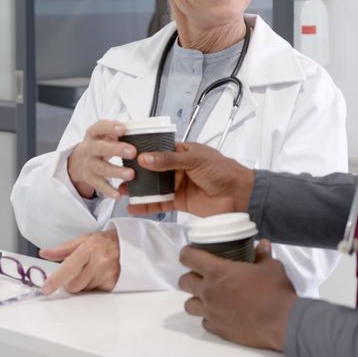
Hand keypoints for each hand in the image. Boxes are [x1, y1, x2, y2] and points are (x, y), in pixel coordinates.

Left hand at [38, 228, 120, 294]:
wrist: (127, 244)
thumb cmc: (103, 242)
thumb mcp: (83, 240)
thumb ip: (62, 249)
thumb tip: (44, 253)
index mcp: (89, 248)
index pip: (69, 267)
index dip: (56, 279)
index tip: (46, 289)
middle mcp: (100, 262)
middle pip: (74, 285)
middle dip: (70, 282)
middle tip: (78, 271)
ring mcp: (108, 274)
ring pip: (84, 290)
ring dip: (83, 284)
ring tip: (91, 271)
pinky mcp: (113, 284)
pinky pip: (95, 293)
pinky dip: (93, 287)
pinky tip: (99, 276)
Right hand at [67, 120, 137, 199]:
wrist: (78, 161)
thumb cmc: (100, 144)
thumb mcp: (104, 135)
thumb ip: (118, 133)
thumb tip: (142, 131)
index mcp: (93, 134)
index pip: (99, 127)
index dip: (110, 127)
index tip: (123, 129)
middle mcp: (89, 148)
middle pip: (100, 148)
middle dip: (116, 149)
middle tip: (133, 152)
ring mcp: (88, 164)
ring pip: (101, 168)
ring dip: (116, 171)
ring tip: (130, 174)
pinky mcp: (89, 179)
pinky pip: (99, 185)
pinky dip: (108, 190)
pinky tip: (118, 194)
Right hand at [124, 142, 253, 217]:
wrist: (239, 195)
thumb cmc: (222, 171)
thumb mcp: (195, 160)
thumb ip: (169, 161)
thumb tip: (144, 158)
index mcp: (182, 152)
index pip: (158, 150)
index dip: (143, 152)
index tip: (124, 154)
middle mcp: (178, 168)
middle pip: (153, 170)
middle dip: (137, 173)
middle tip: (118, 174)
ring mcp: (178, 185)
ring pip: (154, 187)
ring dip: (139, 189)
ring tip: (121, 191)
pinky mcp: (180, 202)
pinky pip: (160, 203)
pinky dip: (147, 205)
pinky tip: (133, 206)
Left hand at [178, 240, 296, 350]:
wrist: (282, 322)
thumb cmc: (275, 291)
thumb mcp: (271, 267)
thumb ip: (262, 256)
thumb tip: (262, 245)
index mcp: (218, 272)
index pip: (189, 258)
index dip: (187, 253)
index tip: (191, 252)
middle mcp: (209, 292)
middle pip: (184, 282)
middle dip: (190, 276)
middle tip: (201, 275)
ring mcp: (211, 312)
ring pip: (189, 305)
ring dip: (195, 299)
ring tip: (207, 296)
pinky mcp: (218, 329)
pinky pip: (205, 322)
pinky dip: (208, 316)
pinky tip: (220, 313)